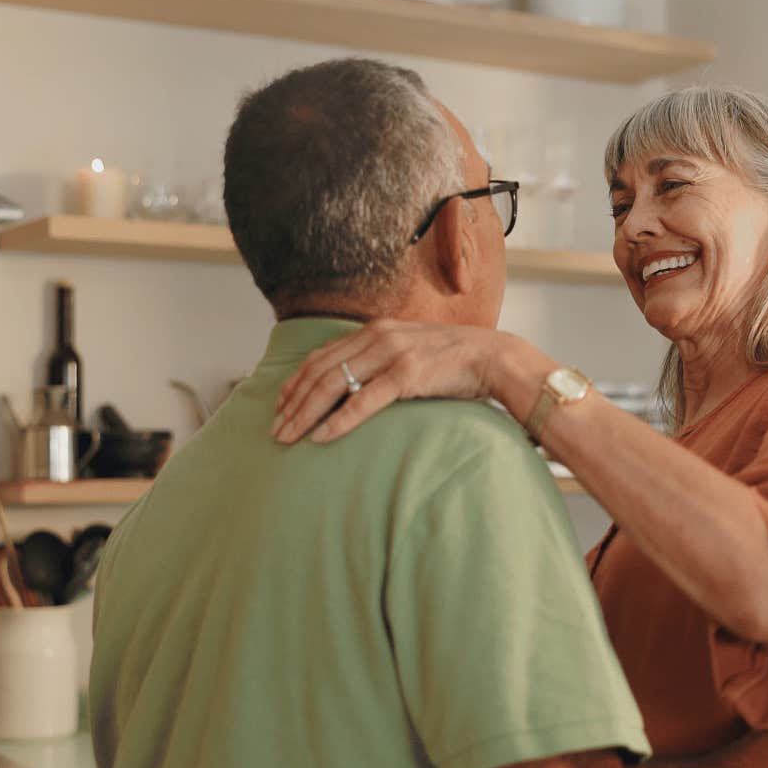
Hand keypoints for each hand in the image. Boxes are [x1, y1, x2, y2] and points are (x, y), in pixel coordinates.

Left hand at [272, 320, 503, 443]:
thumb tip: (357, 384)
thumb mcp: (411, 350)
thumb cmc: (454, 361)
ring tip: (289, 437)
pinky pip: (363, 401)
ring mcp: (391, 354)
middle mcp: (377, 336)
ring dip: (306, 414)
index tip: (279, 407)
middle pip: (320, 371)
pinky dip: (338, 421)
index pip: (322, 356)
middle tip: (274, 430)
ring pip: (333, 385)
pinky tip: (321, 437)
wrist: (493, 357)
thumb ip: (382, 359)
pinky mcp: (407, 374)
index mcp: (375, 330)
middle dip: (292, 403)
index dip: (295, 383)